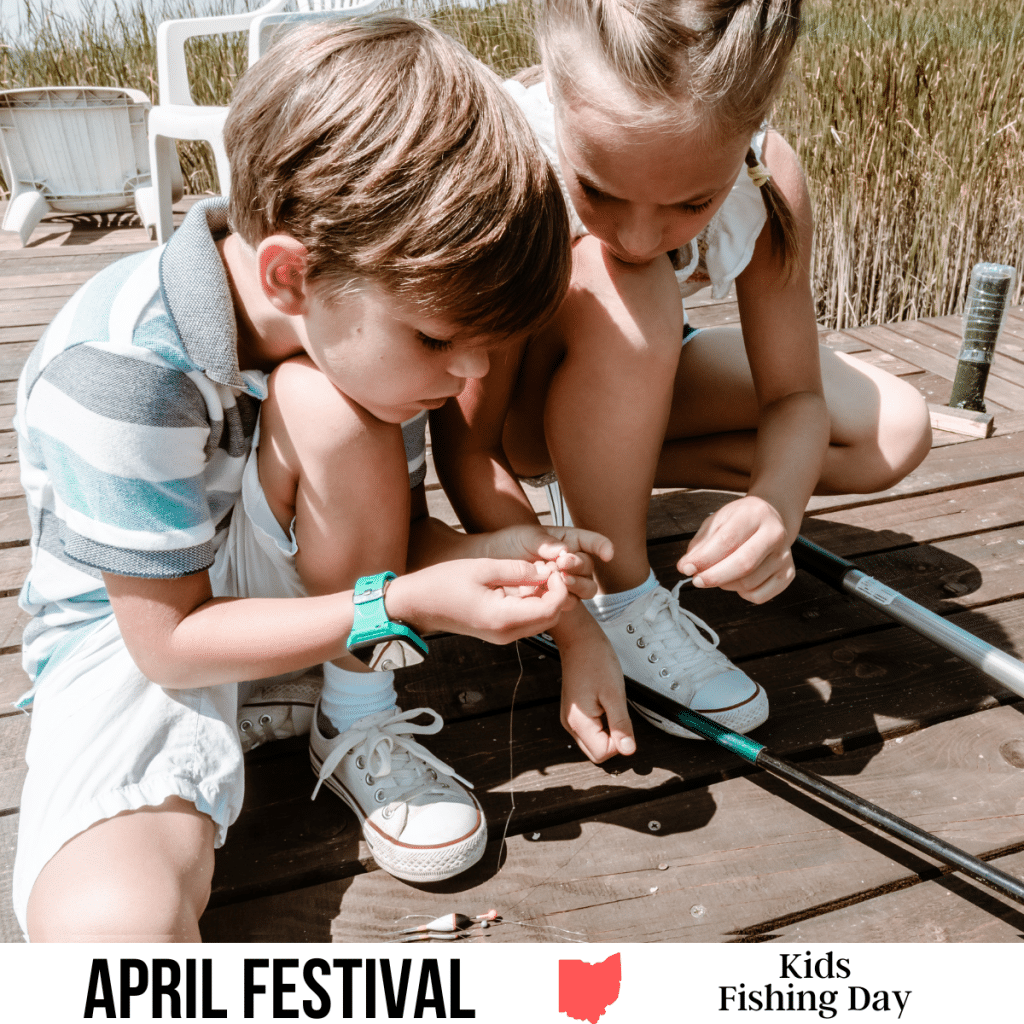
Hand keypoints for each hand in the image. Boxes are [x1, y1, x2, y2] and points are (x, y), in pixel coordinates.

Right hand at [387, 558, 573, 644]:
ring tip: (536, 572)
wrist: (417, 604)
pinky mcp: (499, 632)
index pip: (551, 608)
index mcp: (503, 618)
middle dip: (556, 592)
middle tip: (548, 568)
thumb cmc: (443, 583)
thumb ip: (517, 570)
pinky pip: (527, 619)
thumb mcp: (483, 568)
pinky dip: (533, 602)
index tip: (552, 566)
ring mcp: (503, 636)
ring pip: (541, 619)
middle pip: (551, 617)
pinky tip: (524, 583)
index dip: (559, 586)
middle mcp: (506, 633)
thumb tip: (546, 570)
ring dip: (545, 597)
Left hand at [477, 524, 613, 599]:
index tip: (608, 553)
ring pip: (586, 588)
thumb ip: (546, 543)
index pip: (592, 543)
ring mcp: (564, 582)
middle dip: (580, 566)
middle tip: (563, 563)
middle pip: (590, 568)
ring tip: (559, 579)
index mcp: (568, 542)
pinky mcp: (554, 599)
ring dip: (576, 584)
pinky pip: (569, 602)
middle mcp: (570, 563)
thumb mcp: (527, 536)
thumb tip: (564, 551)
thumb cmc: (509, 543)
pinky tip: (548, 591)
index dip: (602, 546)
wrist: (490, 562)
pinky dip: (562, 598)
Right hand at [551, 608, 635, 763]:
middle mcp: (570, 723)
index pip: (602, 754)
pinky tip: (604, 704)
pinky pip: (590, 729)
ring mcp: (570, 718)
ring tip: (610, 705)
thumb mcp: (615, 693)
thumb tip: (629, 750)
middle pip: (596, 752)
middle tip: (619, 714)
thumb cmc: (595, 660)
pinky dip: (601, 724)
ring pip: (593, 742)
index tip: (623, 721)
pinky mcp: (573, 712)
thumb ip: (621, 725)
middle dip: (613, 740)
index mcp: (579, 722)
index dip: (619, 742)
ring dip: (607, 731)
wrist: (579, 639)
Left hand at [678, 495, 795, 603]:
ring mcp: (784, 556)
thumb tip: (686, 567)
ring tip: (720, 572)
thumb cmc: (740, 520)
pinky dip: (742, 594)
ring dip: (726, 584)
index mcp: (754, 514)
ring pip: (748, 583)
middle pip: (743, 565)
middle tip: (697, 580)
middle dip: (714, 577)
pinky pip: (759, 596)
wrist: (772, 517)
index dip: (704, 559)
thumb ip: (700, 544)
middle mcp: (774, 534)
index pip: (727, 541)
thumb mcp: (717, 521)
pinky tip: (738, 580)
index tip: (686, 568)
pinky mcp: (788, 574)